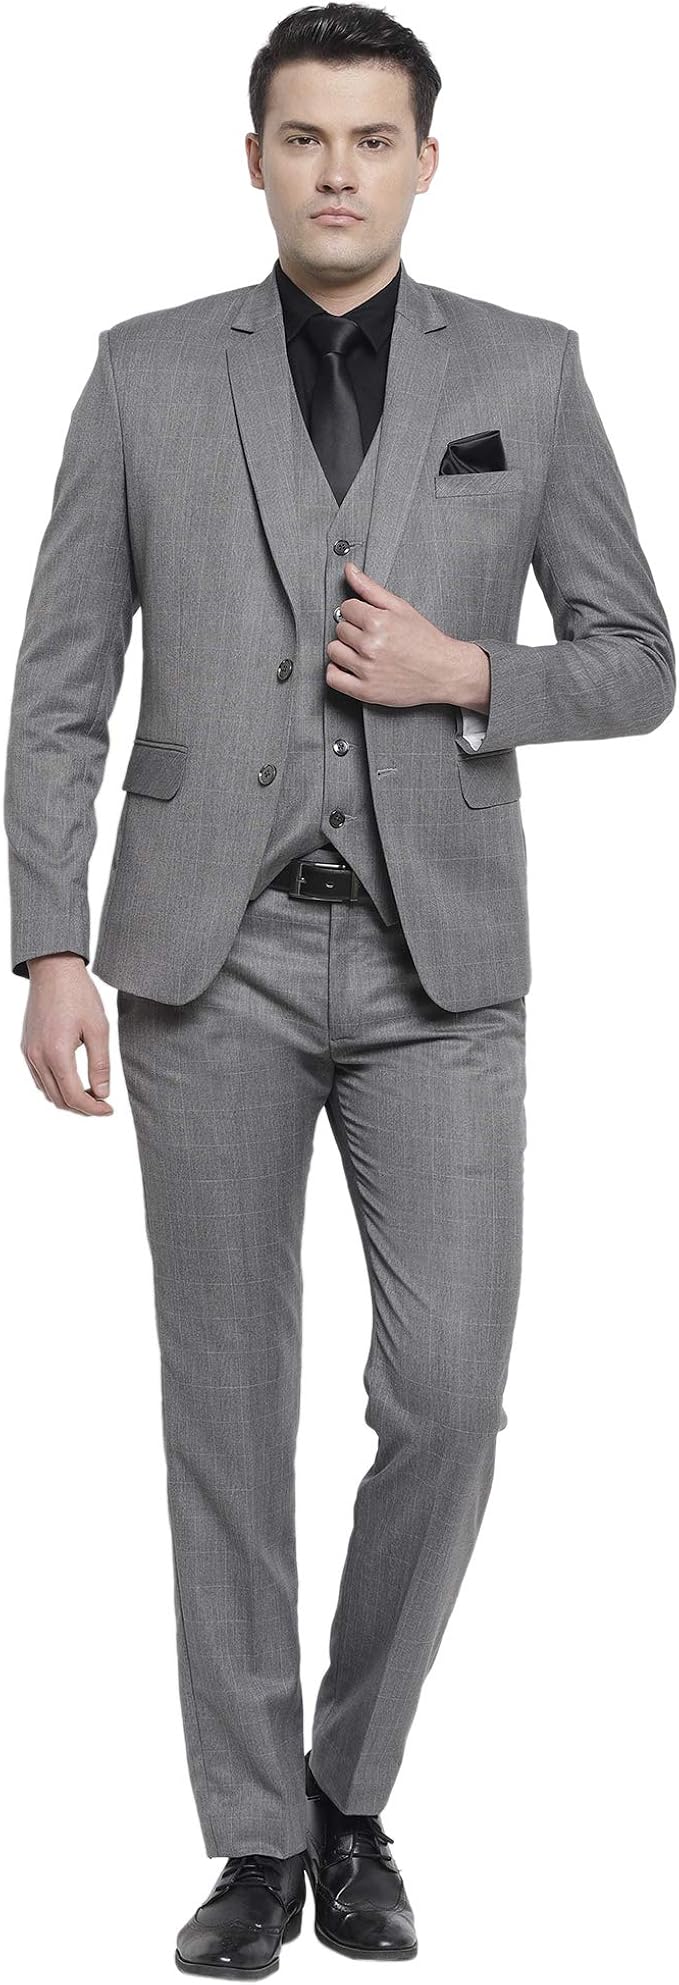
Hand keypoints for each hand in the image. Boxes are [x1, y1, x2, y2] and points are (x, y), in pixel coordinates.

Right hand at [21, 954, 112, 1113]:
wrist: (53, 970)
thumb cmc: (78, 994)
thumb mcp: (99, 1029)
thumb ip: (100, 1065)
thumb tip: (103, 1093)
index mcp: (57, 1053)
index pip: (74, 1096)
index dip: (93, 1109)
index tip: (109, 1109)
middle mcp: (38, 1057)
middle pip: (59, 1099)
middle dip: (82, 1108)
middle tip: (102, 1104)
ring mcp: (29, 1053)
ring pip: (47, 1091)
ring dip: (68, 1098)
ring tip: (90, 1093)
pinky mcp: (27, 1047)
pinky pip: (39, 1078)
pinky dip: (55, 1086)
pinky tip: (72, 1079)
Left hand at [326, 561, 489, 710]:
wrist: (445, 671)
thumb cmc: (426, 640)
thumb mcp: (400, 607)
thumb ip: (370, 588)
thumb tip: (349, 570)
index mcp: (377, 622)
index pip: (345, 608)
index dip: (357, 612)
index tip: (368, 620)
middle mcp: (370, 646)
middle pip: (339, 629)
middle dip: (353, 631)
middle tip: (372, 637)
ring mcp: (367, 670)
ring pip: (333, 651)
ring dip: (344, 650)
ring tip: (363, 652)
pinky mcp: (366, 691)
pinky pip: (333, 678)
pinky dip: (337, 672)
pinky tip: (350, 667)